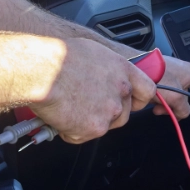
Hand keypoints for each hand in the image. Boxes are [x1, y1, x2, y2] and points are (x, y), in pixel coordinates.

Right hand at [31, 38, 156, 142]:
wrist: (42, 71)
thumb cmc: (59, 57)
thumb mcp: (93, 53)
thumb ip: (107, 69)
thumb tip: (103, 77)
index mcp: (123, 70)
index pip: (147, 91)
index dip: (138, 99)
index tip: (131, 102)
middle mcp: (120, 92)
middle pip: (124, 113)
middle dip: (107, 114)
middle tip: (86, 105)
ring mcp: (109, 112)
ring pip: (105, 126)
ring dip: (90, 122)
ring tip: (70, 107)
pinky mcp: (94, 128)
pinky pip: (84, 136)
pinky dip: (72, 131)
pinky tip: (61, 116)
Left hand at [153, 56, 189, 117]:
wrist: (137, 67)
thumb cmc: (159, 76)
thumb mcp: (177, 98)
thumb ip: (183, 109)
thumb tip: (180, 113)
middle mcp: (181, 71)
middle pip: (185, 95)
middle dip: (176, 106)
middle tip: (167, 110)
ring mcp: (168, 72)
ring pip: (172, 95)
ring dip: (165, 104)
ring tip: (155, 106)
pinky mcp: (156, 74)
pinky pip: (161, 91)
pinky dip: (157, 98)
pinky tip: (149, 101)